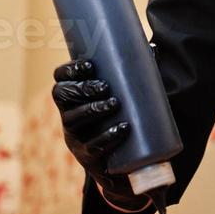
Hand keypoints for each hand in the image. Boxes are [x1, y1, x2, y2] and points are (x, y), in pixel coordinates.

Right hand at [51, 59, 146, 209]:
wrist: (126, 165)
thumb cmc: (123, 119)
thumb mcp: (125, 97)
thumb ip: (137, 73)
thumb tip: (154, 48)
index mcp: (74, 97)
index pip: (60, 78)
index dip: (69, 70)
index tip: (90, 65)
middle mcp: (68, 115)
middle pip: (62, 95)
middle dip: (82, 88)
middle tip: (105, 86)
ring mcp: (75, 137)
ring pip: (72, 120)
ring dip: (92, 109)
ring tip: (114, 103)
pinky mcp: (87, 157)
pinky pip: (91, 147)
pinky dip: (108, 137)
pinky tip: (123, 128)